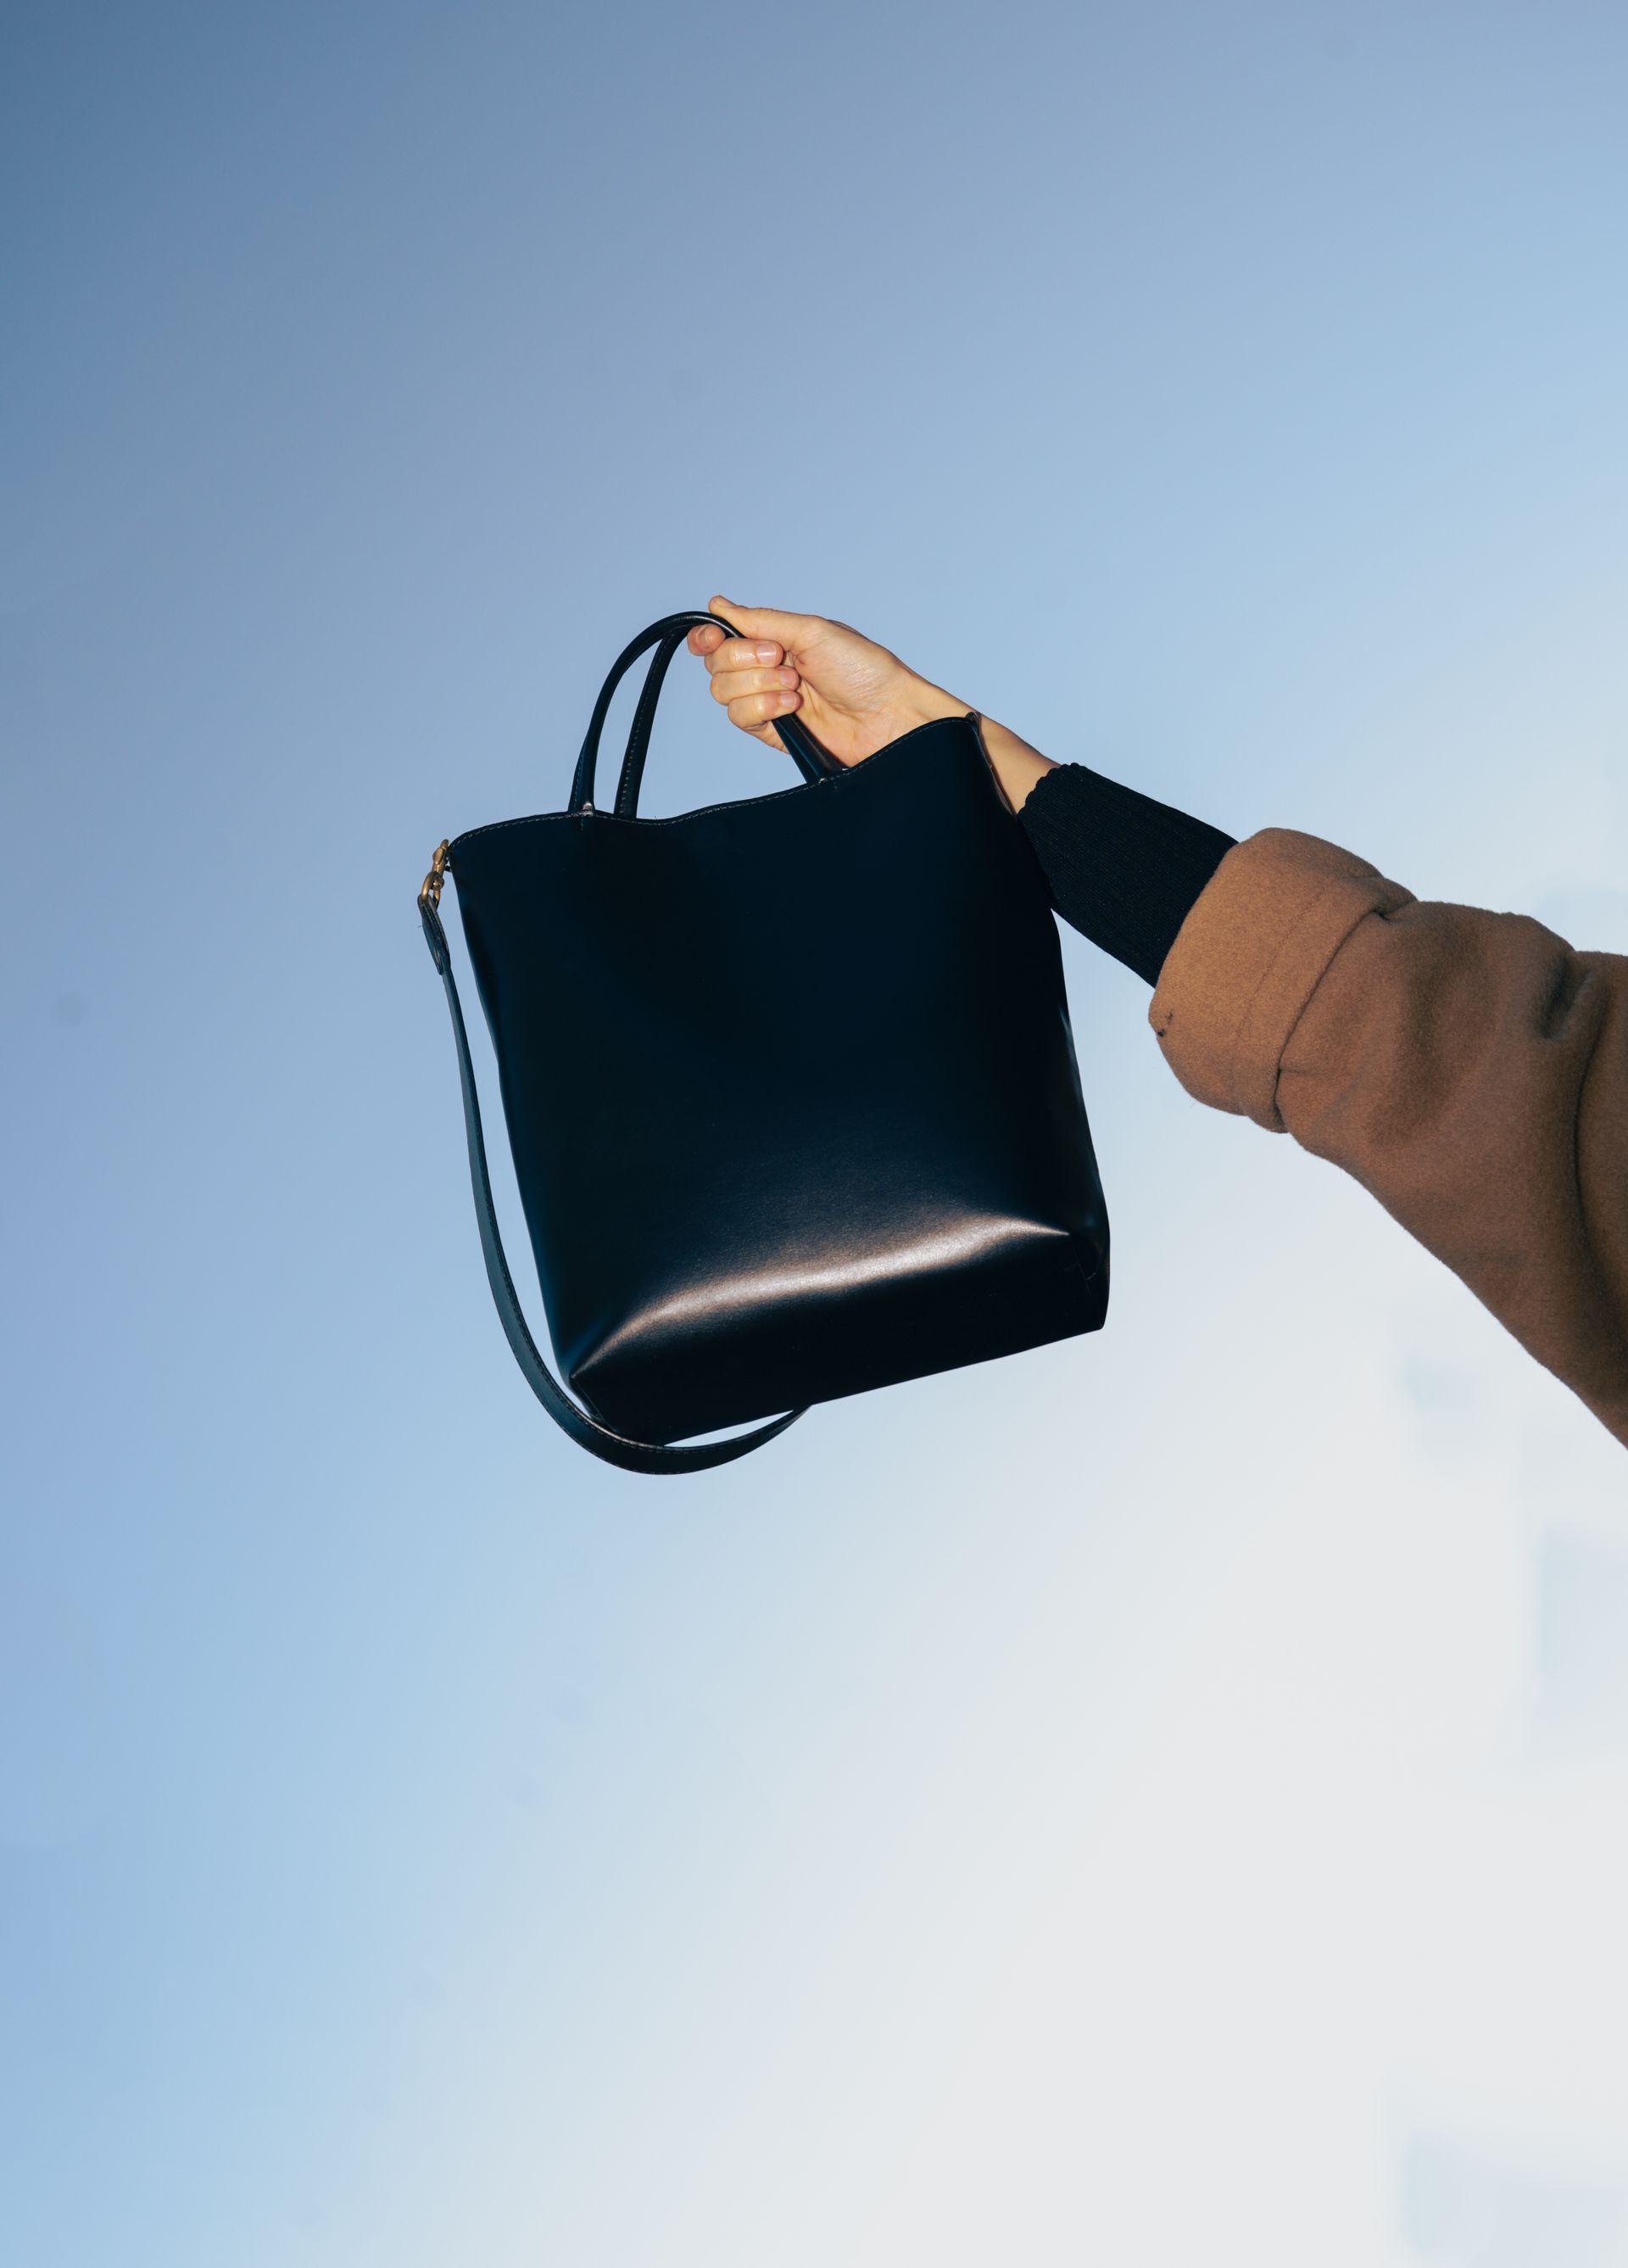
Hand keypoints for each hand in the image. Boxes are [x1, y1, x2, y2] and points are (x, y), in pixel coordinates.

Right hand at [688, 594, 1057, 811]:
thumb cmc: (864, 669)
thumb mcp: (811, 631)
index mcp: (776, 640)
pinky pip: (741, 719)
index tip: (713, 637)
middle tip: (783, 659)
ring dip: (759, 686)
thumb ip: (761, 620)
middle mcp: (767, 670)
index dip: (708, 637)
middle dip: (745, 660)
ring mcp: (768, 702)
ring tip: (797, 687)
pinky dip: (764, 708)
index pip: (722, 638)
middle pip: (716, 665)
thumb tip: (718, 605)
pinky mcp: (773, 732)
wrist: (888, 716)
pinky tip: (794, 707)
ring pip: (724, 693)